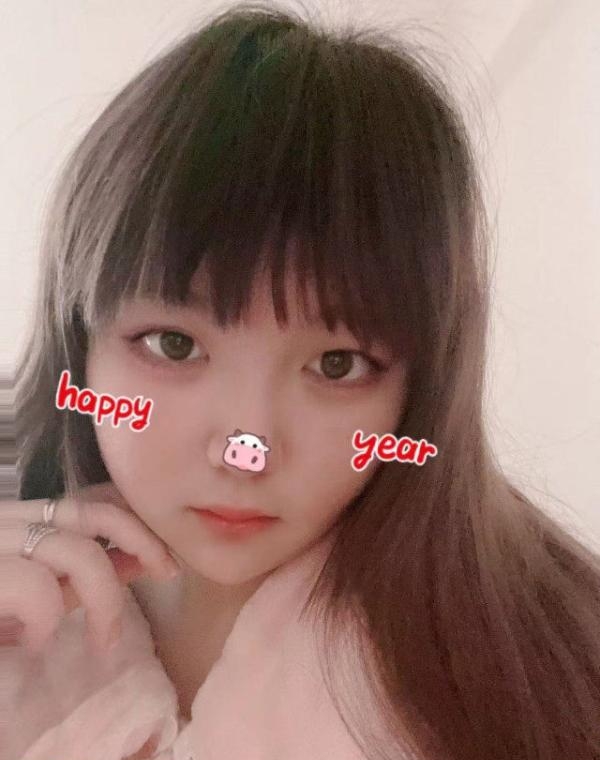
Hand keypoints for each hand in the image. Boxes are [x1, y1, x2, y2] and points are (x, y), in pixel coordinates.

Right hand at [0, 481, 180, 655]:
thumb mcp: (33, 597)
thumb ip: (78, 578)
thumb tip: (137, 562)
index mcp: (20, 520)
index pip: (92, 501)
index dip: (137, 522)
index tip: (164, 558)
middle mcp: (7, 522)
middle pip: (95, 512)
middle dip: (144, 541)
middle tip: (168, 574)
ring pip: (77, 552)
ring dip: (106, 600)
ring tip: (104, 642)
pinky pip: (36, 588)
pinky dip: (48, 618)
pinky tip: (37, 642)